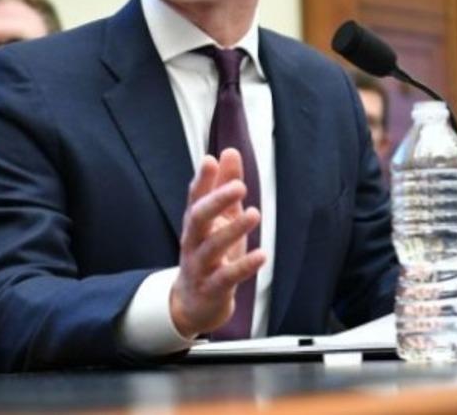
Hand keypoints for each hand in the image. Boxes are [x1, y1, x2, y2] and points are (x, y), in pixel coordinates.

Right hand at [169, 150, 265, 337]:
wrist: (193, 304)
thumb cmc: (211, 254)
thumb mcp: (220, 219)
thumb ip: (224, 186)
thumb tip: (229, 151)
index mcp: (196, 222)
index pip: (195, 197)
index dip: (203, 180)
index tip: (210, 160)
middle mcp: (193, 241)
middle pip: (198, 218)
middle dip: (216, 201)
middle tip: (239, 186)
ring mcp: (200, 266)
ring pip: (211, 247)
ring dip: (232, 230)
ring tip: (254, 213)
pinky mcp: (211, 289)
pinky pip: (226, 277)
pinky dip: (244, 266)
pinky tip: (262, 255)